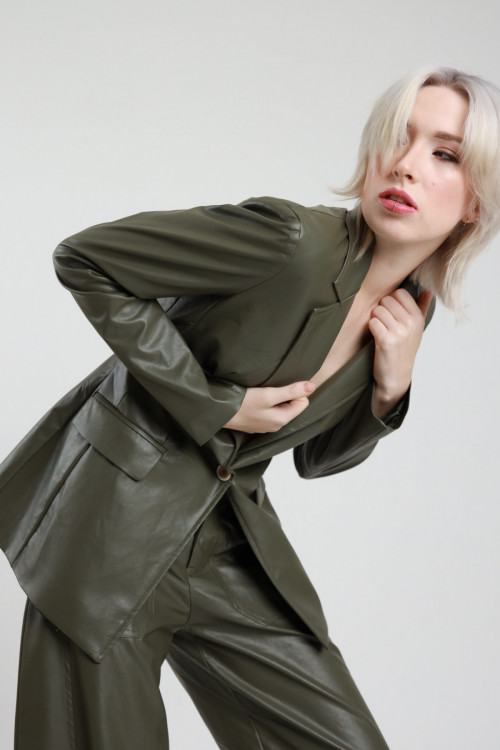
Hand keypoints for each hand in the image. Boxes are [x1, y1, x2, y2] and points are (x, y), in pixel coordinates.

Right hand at [224, 381, 315, 433]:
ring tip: (262, 393)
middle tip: (270, 389)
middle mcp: (276, 425)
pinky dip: (265, 403)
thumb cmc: (243, 403)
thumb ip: (291, 391)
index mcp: (282, 420)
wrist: (218, 412)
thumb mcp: (268, 394)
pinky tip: (255, 399)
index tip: (280, 387)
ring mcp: (265, 426)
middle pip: (292, 405)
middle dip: (285, 395)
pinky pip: (269, 411)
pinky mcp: (256, 423)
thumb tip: (312, 386)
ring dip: (274, 398)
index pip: (303, 402)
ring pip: (280, 407)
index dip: (295, 391)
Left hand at [368, 288, 432, 417]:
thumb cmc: (404, 350)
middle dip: (381, 309)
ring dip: (375, 319)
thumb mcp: (417, 329)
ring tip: (380, 331)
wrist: (396, 376)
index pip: (400, 293)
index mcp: (418, 318)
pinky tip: (376, 337)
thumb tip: (428, 290)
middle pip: (386, 299)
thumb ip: (422, 308)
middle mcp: (411, 323)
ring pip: (377, 310)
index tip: (391, 313)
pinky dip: (371, 328)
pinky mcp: (386, 341)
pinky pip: (372, 322)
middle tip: (384, 324)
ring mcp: (399, 332)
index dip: (391, 300)